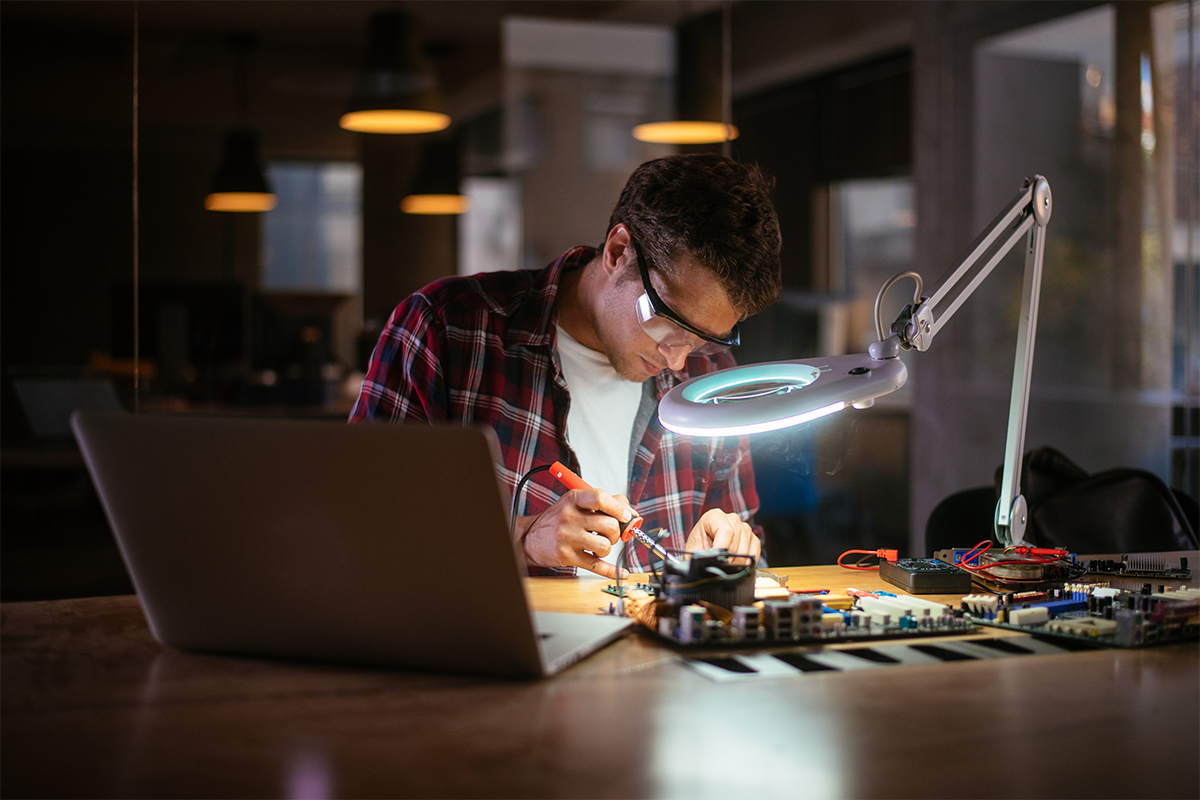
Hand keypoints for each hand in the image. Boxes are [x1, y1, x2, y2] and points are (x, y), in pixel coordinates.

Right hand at [517, 488, 635, 579]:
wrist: (530, 538)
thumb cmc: (558, 519)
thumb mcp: (575, 503)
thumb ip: (603, 502)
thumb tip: (630, 512)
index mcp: (573, 499)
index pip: (601, 498)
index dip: (618, 507)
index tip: (625, 515)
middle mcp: (569, 517)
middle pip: (609, 524)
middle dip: (615, 532)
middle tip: (609, 533)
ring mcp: (568, 538)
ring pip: (605, 545)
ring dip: (607, 547)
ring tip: (598, 544)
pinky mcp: (568, 556)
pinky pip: (597, 565)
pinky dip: (612, 570)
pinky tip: (621, 571)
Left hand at [683, 509, 760, 564]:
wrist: (705, 544)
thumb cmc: (699, 546)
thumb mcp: (692, 550)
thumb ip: (697, 556)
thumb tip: (704, 564)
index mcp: (715, 516)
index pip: (726, 531)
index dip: (722, 549)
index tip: (716, 561)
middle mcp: (732, 519)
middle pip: (736, 545)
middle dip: (727, 561)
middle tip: (718, 566)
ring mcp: (745, 528)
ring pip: (746, 552)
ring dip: (736, 564)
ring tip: (724, 563)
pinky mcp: (753, 538)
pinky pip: (754, 554)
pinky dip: (746, 563)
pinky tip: (735, 564)